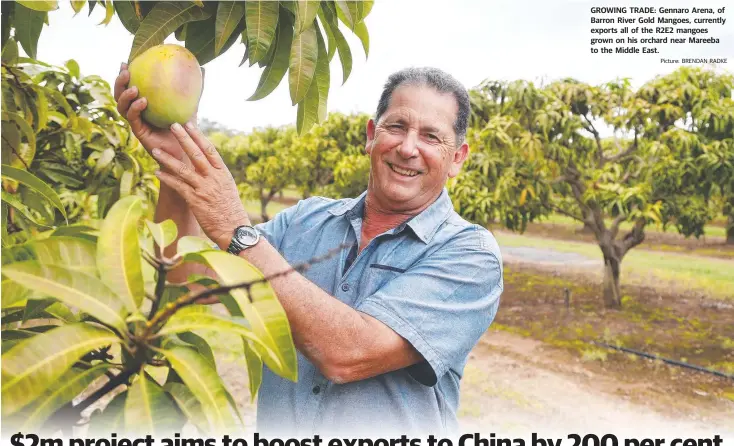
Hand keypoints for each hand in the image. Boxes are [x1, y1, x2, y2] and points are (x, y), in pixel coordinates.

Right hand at [113, 62, 189, 162]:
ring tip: (134, 88)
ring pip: (122, 107)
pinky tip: (143, 102)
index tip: (126, 61)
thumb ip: (195, 89)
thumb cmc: (188, 129)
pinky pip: (133, 118)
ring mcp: (137, 122)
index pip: (131, 86)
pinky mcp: (139, 132)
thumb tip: (202, 69)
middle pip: (120, 94)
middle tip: (125, 71)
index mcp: (145, 104)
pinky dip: (136, 108)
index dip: (126, 74)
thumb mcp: (191, 106)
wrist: (185, 151)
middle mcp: (138, 112)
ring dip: (125, 95)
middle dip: (119, 82)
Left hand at [150, 122, 250, 248]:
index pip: (210, 150)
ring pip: (183, 169)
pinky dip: (167, 178)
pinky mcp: (195, 201)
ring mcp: (204, 189)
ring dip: (168, 159)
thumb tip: (206, 166)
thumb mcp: (227, 189)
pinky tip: (157, 172)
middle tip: (173, 125)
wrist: (234, 230)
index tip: (189, 124)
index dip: (198, 136)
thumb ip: (216, 176)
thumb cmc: (231, 210)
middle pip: (196, 154)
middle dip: (184, 139)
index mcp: (223, 174)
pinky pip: (178, 187)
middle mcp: (214, 179)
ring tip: (156, 150)